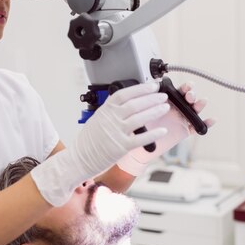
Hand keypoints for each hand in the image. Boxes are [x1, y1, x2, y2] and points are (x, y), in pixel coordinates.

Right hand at [31, 82, 169, 205]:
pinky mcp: (121, 147)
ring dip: (154, 111)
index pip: (124, 94)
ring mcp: (116, 132)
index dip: (140, 89)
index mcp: (105, 110)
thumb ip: (111, 111)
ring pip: (139, 118)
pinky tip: (162, 131)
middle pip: (135, 104)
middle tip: (163, 96)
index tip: (152, 86)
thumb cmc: (88, 140)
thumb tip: (128, 103)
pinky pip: (141, 139)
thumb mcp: (97, 119)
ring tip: (165, 107)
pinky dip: (153, 134)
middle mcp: (111, 119)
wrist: (79, 158)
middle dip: (151, 98)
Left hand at [117, 81, 214, 175]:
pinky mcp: (184, 131)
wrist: (137, 147)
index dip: (184, 87)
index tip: (187, 86)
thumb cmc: (137, 126)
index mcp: (165, 100)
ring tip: (201, 102)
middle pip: (187, 98)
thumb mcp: (140, 110)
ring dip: (199, 104)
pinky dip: (206, 123)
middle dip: (191, 94)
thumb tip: (152, 84)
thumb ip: (147, 98)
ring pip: (194, 110)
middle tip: (190, 95)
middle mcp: (174, 108)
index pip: (177, 90)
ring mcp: (181, 119)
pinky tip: (211, 120)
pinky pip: (197, 127)